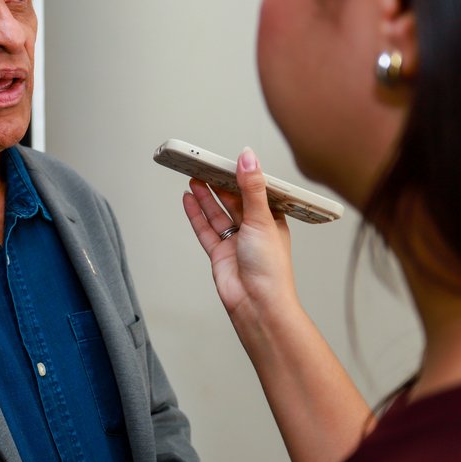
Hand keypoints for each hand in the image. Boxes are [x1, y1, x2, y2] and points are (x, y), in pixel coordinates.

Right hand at [181, 147, 296, 323]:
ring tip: (194, 178)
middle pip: (233, 201)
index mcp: (271, 220)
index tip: (229, 160)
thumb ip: (252, 187)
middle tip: (205, 165)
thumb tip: (248, 158)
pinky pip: (205, 229)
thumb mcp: (262, 219)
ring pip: (217, 214)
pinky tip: (188, 200)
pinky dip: (196, 214)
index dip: (242, 176)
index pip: (255, 192)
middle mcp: (253, 230)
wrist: (257, 303)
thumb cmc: (271, 269)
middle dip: (219, 184)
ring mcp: (235, 242)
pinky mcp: (219, 253)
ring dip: (205, 197)